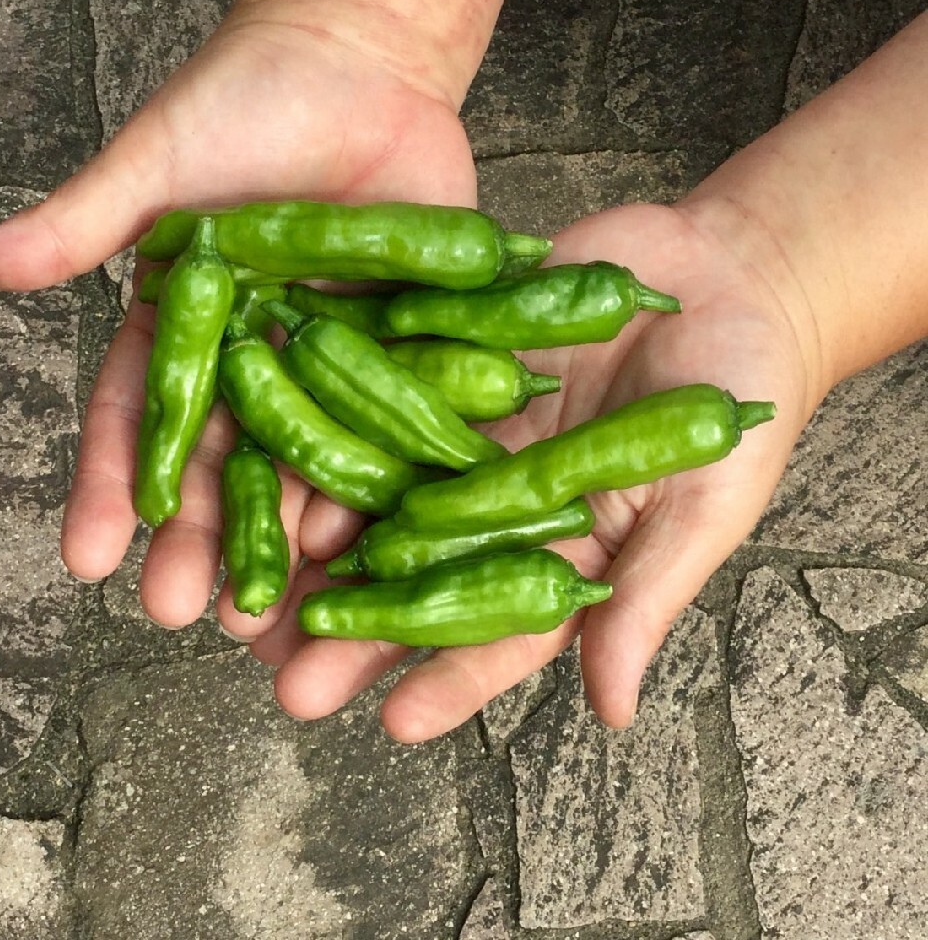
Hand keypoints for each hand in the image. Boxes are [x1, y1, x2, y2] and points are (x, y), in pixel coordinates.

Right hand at [0, 0, 477, 625]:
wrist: (361, 61)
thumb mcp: (158, 162)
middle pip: (228, 461)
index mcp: (190, 329)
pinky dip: (393, 476)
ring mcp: (338, 362)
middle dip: (202, 538)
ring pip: (313, 460)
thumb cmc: (246, 100)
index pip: (144, 418)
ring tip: (279, 608)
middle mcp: (260, 360)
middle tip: (180, 615)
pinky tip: (376, 539)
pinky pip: (404, 420)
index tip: (86, 558)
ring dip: (294, 535)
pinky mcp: (415, 346)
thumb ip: (80, 221)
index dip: (114, 486)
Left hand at [253, 201, 821, 739]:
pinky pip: (385, 393)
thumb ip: (648, 594)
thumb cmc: (737, 395)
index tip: (393, 722)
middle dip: (357, 630)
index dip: (450, 677)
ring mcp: (468, 429)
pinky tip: (279, 457)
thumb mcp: (704, 498)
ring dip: (323, 540)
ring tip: (258, 587)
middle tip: (290, 682)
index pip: (501, 628)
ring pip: (383, 492)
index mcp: (564, 545)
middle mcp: (501, 496)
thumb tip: (611, 709)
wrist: (729, 274)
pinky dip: (335, 425)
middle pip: (420, 574)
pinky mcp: (448, 357)